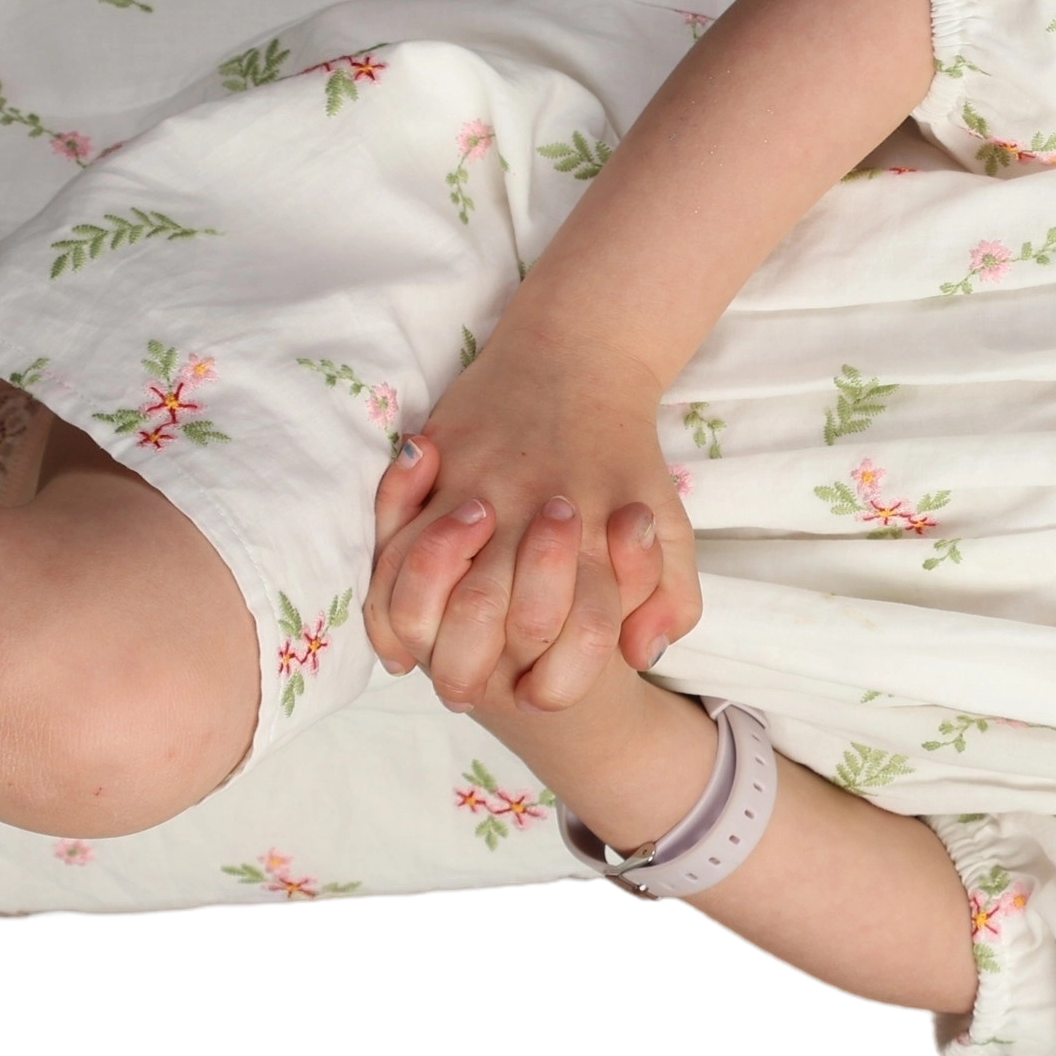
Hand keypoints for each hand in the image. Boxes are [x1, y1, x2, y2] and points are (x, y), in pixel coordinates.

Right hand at [366, 350, 699, 702]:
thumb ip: (673, 598)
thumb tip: (641, 657)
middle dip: (471, 670)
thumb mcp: (673, 528)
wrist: (579, 357)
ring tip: (426, 664)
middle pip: (486, 614)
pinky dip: (382, 589)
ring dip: (420, 634)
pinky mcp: (434, 466)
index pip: (576, 632)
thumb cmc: (627, 460)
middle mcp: (533, 517)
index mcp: (598, 539)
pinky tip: (394, 629)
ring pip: (425, 580)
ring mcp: (477, 490)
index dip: (558, 681)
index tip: (538, 697)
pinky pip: (389, 537)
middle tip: (468, 694)